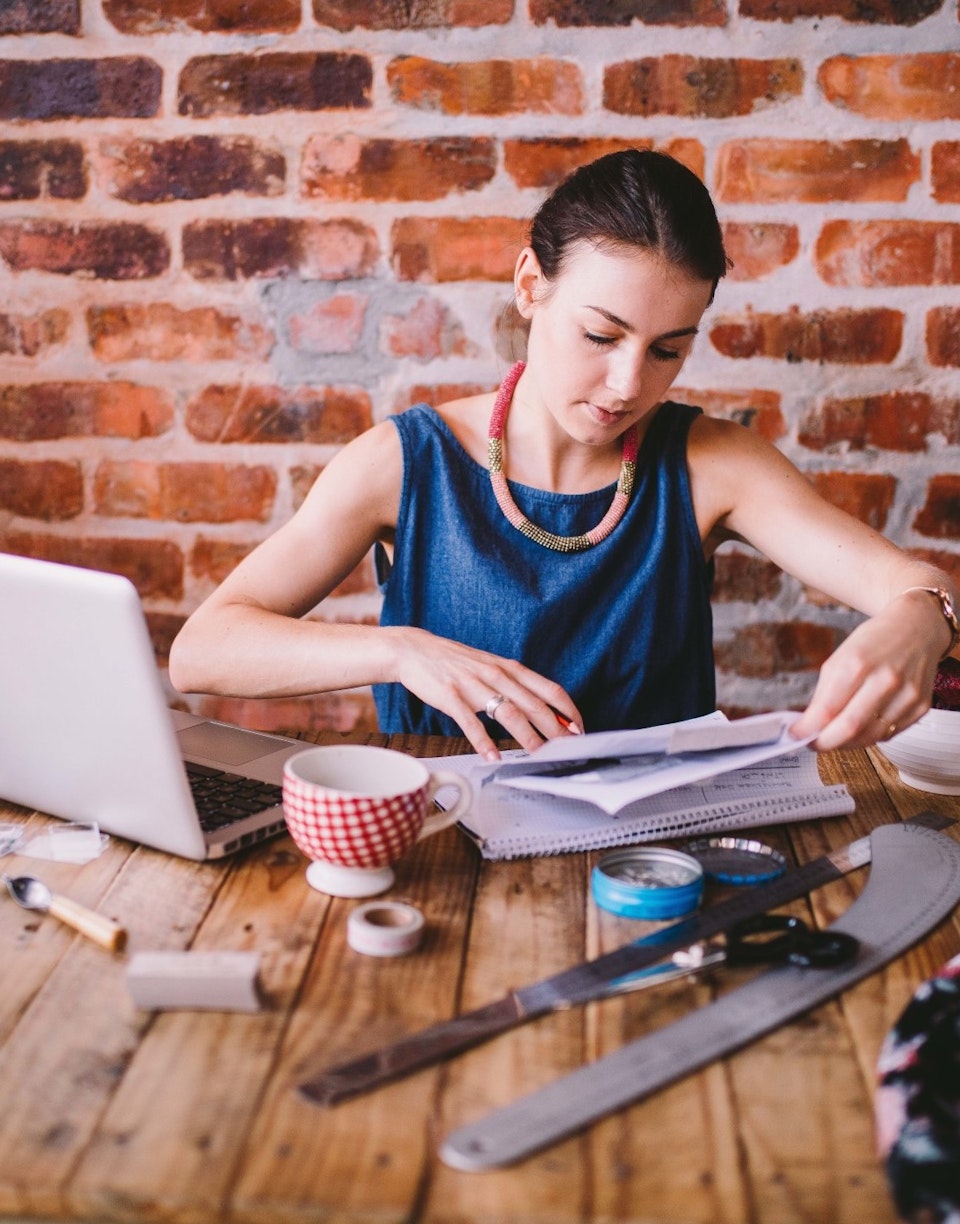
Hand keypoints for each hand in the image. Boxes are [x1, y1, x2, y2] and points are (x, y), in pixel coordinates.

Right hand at [392, 628, 582, 759]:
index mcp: (509, 668)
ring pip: (508, 712)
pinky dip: (483, 741)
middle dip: (555, 728)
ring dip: (527, 736)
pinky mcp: (451, 696)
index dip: (568, 710)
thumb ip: (515, 687)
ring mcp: (473, 685)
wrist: (416, 650)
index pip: (549, 689)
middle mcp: (496, 674)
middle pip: (534, 704)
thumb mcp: (491, 668)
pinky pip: (470, 721)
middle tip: (569, 748)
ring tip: (539, 755)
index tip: (579, 729)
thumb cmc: (457, 663)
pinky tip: (492, 756)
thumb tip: (542, 710)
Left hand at [791, 593, 942, 749]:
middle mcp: (885, 680)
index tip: (796, 735)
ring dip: (846, 743)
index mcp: (857, 664)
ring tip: (834, 736)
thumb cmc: (874, 642)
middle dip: (825, 743)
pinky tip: (860, 727)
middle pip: (849, 729)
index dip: (808, 729)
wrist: (916, 628)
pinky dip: (869, 736)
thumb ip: (824, 694)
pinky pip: (888, 734)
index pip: (827, 710)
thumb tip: (809, 725)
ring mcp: (906, 695)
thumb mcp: (840, 658)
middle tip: (813, 743)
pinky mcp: (920, 707)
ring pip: (869, 737)